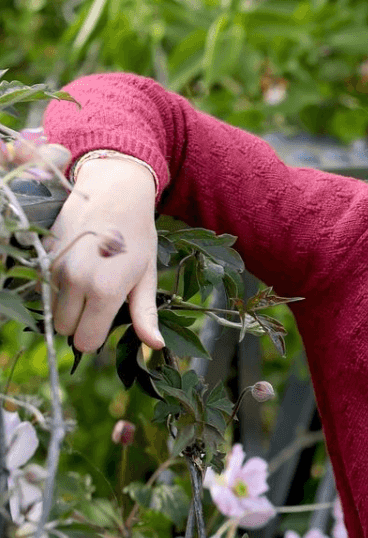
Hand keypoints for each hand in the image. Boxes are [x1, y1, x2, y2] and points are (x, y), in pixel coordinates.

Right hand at [47, 157, 162, 354]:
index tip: (105, 322)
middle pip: (65, 328)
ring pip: (52, 309)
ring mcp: (56, 266)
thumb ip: (145, 314)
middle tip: (98, 301)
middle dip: (79, 323)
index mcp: (104, 291)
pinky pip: (43, 287)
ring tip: (88, 281)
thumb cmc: (137, 237)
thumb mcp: (146, 276)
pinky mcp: (44, 254)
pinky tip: (76, 267)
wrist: (113, 191)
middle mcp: (75, 281)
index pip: (86, 341)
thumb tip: (155, 346)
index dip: (95, 337)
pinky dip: (56, 286)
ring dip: (66, 304)